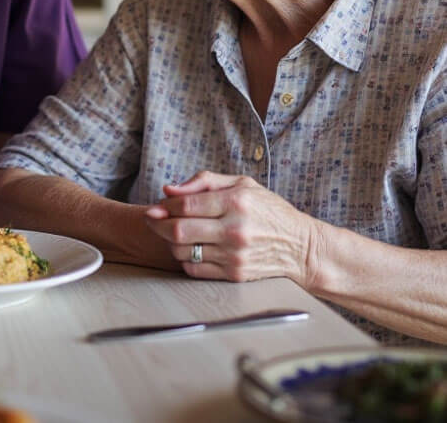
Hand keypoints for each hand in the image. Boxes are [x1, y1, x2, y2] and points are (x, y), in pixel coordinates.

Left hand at [143, 170, 320, 287]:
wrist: (302, 247)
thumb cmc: (270, 210)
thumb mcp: (242, 184)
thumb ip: (203, 181)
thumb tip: (169, 189)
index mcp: (235, 202)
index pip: (185, 204)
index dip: (164, 205)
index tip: (157, 206)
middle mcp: (234, 229)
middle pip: (179, 230)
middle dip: (158, 224)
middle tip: (153, 219)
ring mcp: (234, 255)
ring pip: (183, 251)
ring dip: (170, 242)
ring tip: (174, 233)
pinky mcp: (235, 274)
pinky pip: (194, 269)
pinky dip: (184, 259)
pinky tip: (189, 249)